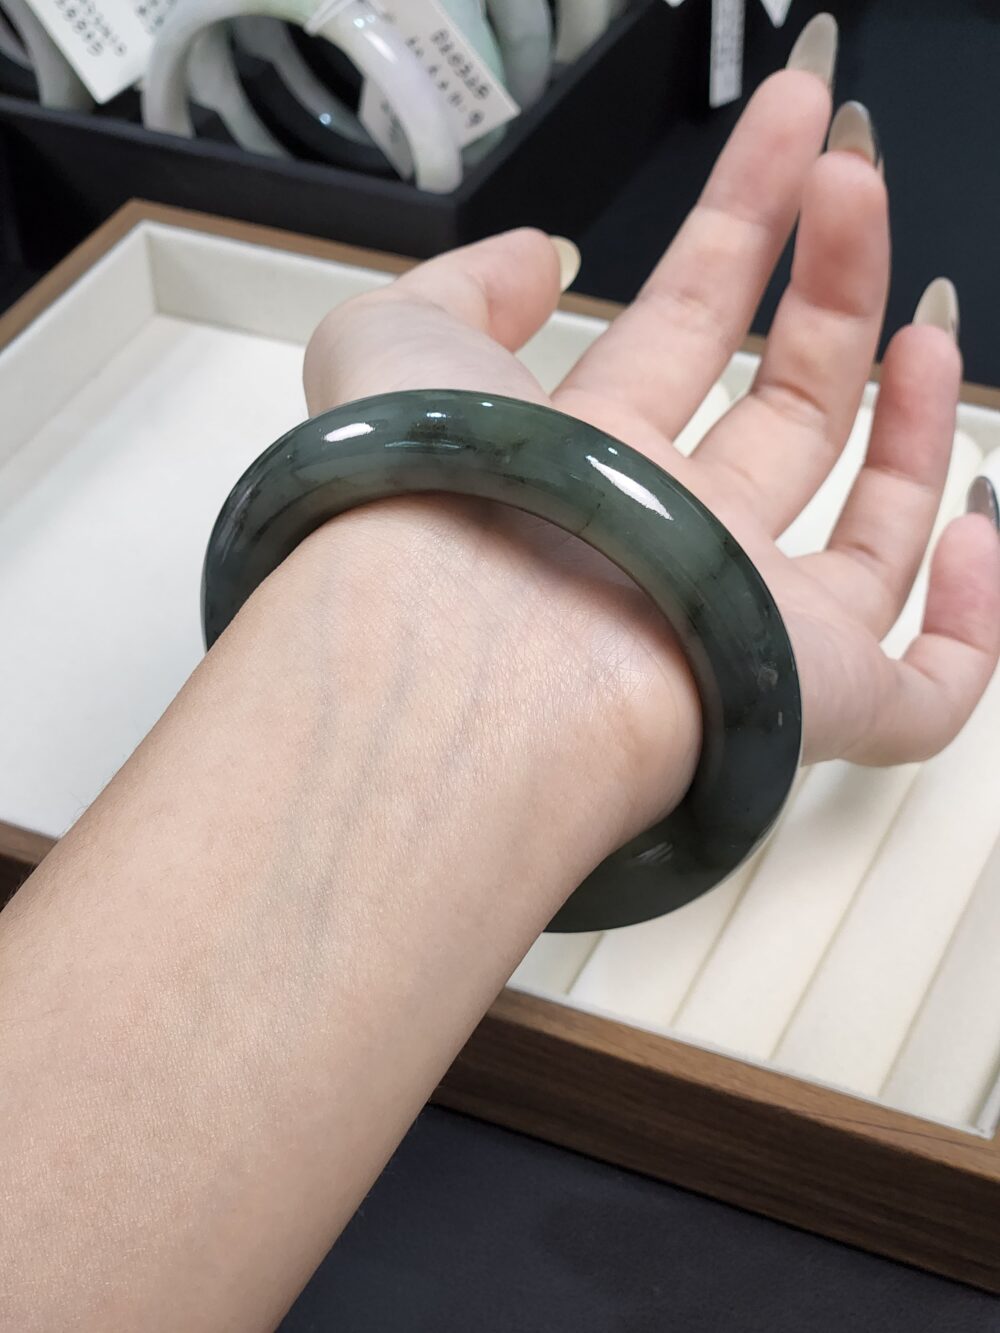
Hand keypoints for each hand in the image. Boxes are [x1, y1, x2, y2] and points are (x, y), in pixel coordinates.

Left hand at [304, 70, 999, 838]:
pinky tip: (975, 516)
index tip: (793, 130)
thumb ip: (466, 283)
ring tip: (932, 313)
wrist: (475, 655)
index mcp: (588, 460)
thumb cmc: (424, 502)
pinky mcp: (822, 706)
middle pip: (783, 406)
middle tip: (856, 178)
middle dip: (832, 280)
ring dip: (912, 416)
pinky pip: (928, 684)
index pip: (684, 327)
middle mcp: (676, 539)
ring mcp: (754, 625)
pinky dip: (973, 610)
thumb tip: (544, 257)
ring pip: (866, 534)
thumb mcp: (397, 343)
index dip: (742, 221)